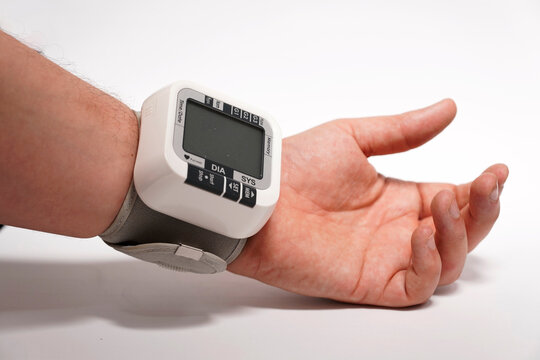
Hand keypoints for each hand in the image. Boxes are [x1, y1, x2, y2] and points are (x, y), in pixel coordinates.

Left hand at [228, 99, 508, 306]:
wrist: (259, 200)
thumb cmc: (295, 167)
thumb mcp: (355, 137)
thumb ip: (404, 131)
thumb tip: (448, 108)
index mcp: (396, 198)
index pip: (452, 198)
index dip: (479, 188)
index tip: (494, 170)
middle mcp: (396, 229)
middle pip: (459, 231)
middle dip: (481, 210)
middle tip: (484, 185)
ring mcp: (385, 257)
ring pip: (448, 260)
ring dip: (459, 233)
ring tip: (443, 203)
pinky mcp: (371, 282)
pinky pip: (418, 284)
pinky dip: (431, 261)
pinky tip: (420, 231)